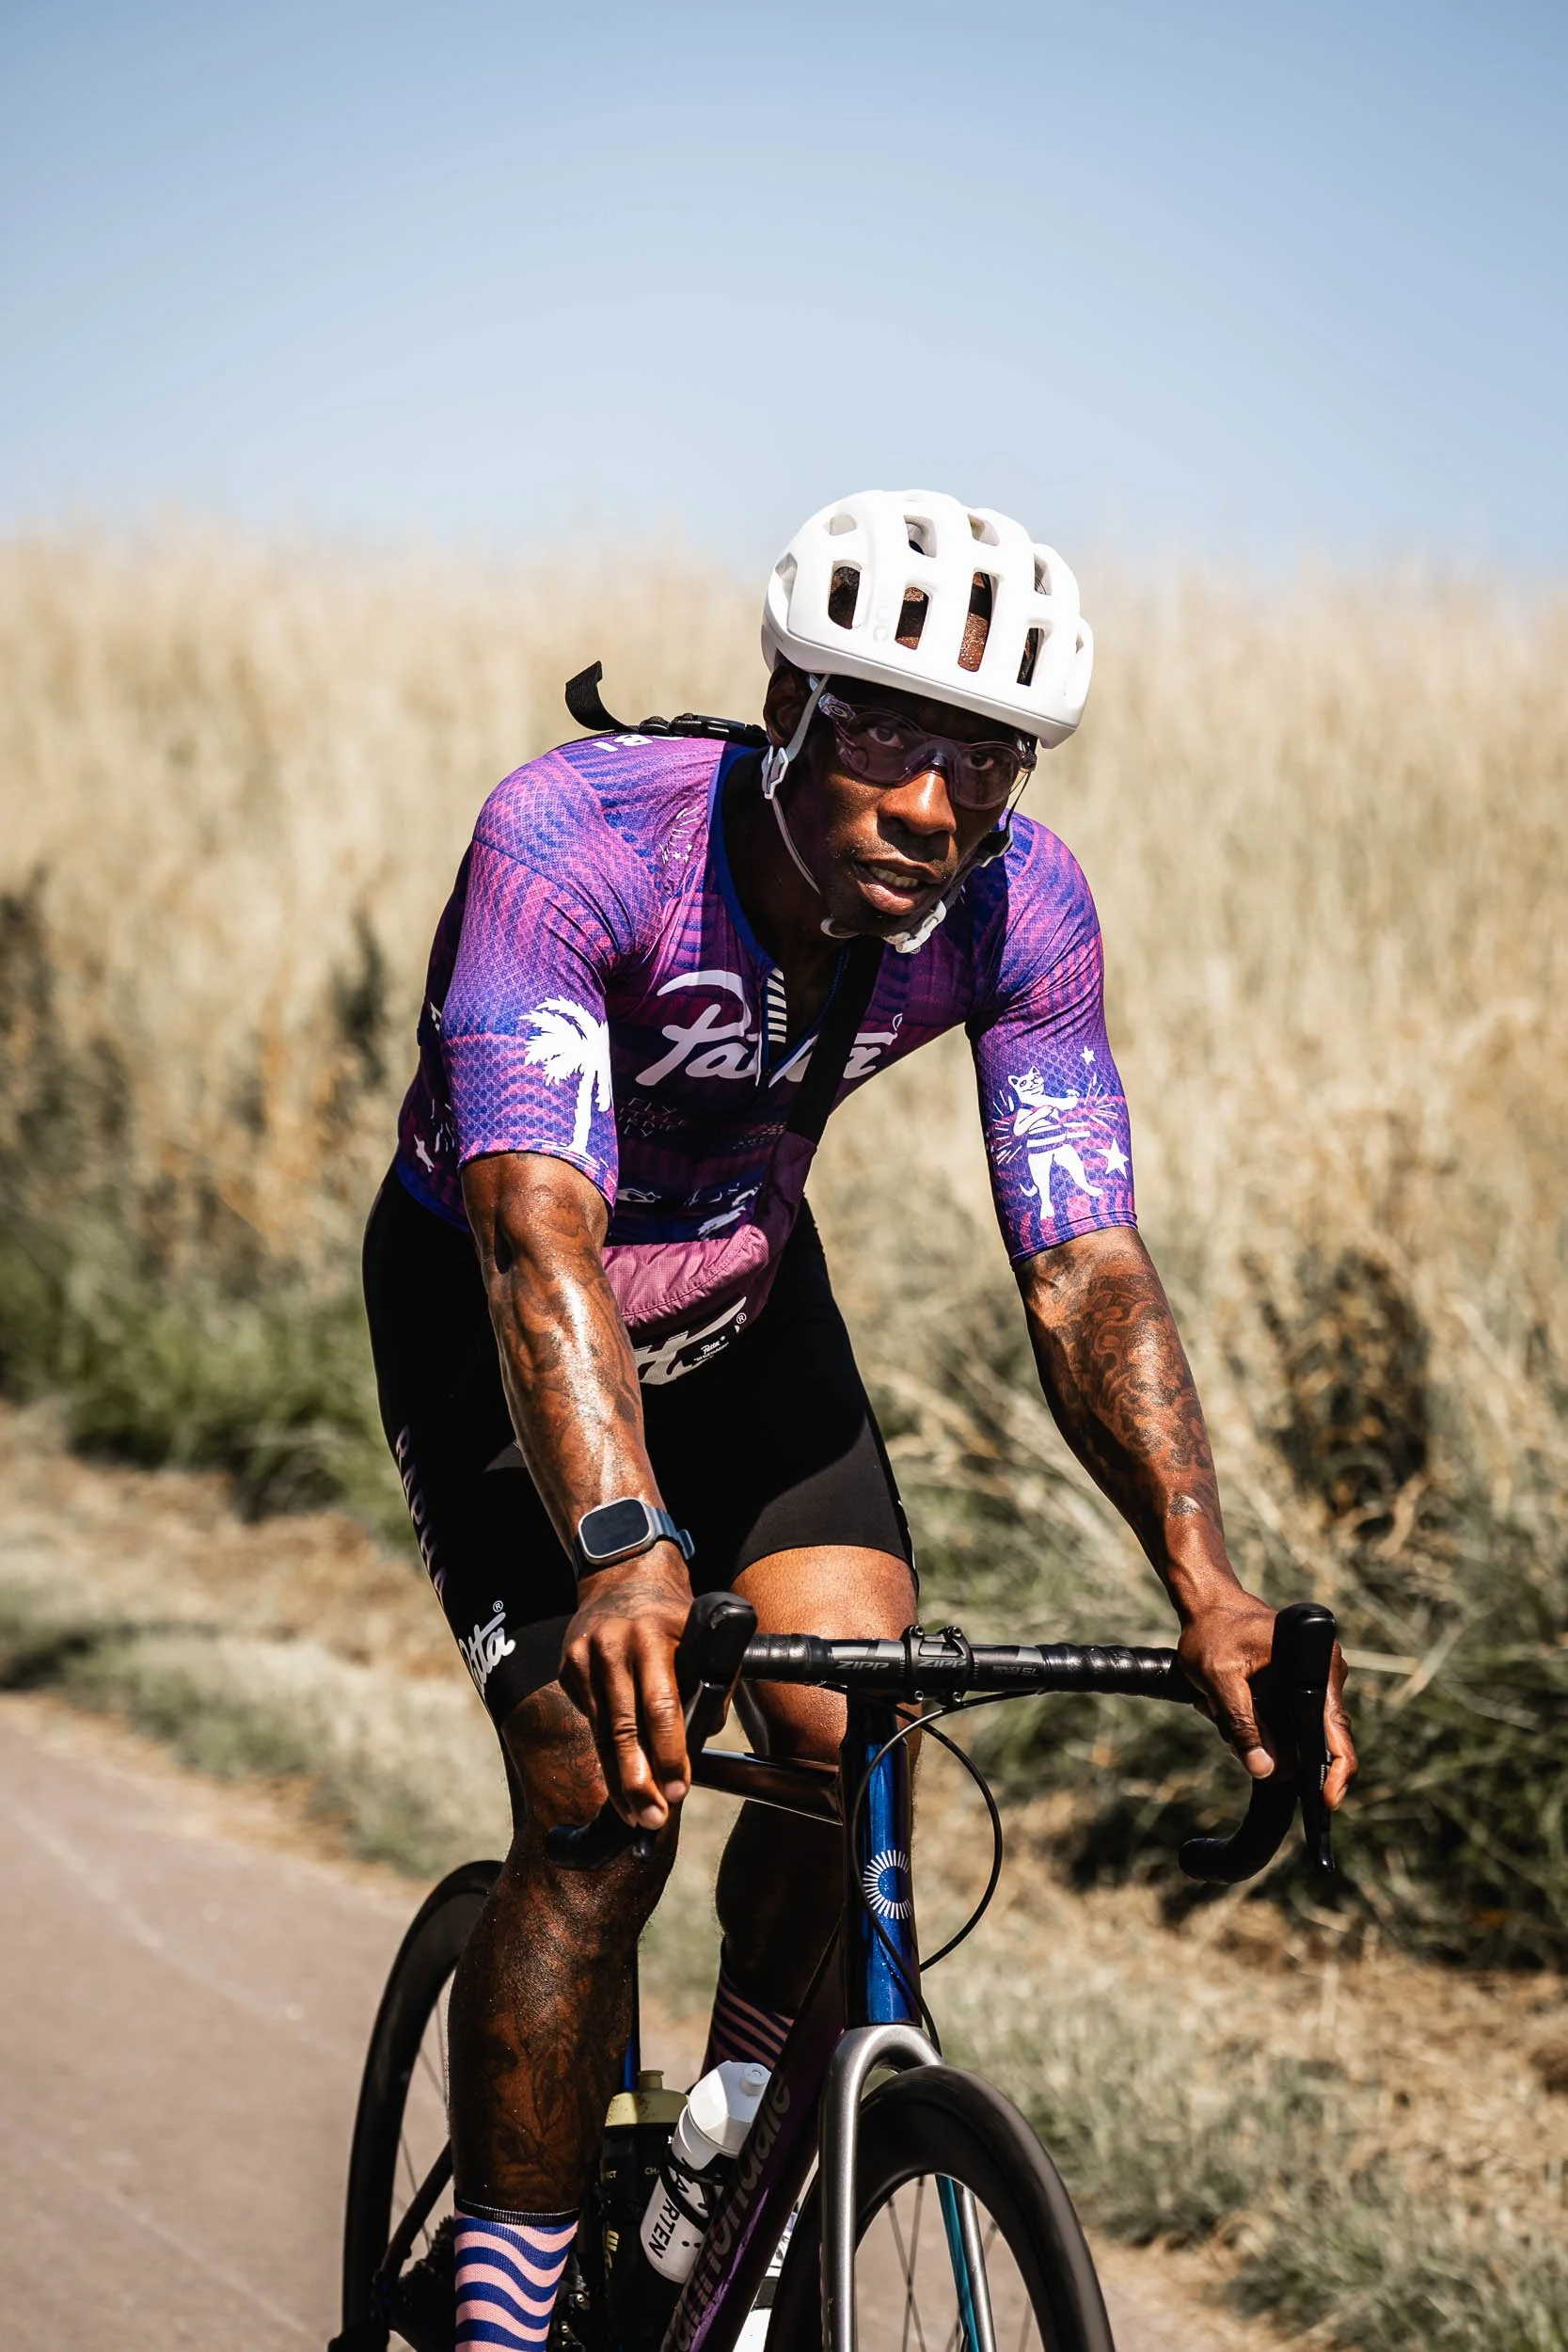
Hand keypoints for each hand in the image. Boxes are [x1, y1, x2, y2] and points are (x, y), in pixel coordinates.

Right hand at [559, 1548, 693, 1831]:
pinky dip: (606, 1752)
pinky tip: (618, 1778)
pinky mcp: (567, 1668)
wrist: (621, 1576)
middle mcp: (612, 1647)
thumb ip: (707, 1686)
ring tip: (635, 1816)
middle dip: (638, 1781)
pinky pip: (592, 1720)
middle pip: (623, 1728)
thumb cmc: (673, 1615)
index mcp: (652, 1637)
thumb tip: (701, 1741)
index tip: (679, 1789)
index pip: (661, 1706)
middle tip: (652, 1820)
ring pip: (602, 1733)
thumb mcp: (700, 1638)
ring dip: (619, 1780)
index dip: (669, 1753)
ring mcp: (583, 1657)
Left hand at [1177, 1586, 1357, 1808]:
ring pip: (1294, 1732)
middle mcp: (1325, 1674)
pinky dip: (1257, 1721)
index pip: (1336, 1730)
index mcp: (1317, 1666)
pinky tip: (1224, 1703)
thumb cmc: (1214, 1632)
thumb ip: (1241, 1724)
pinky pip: (1285, 1719)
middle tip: (1231, 1735)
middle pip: (1313, 1738)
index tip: (1326, 1801)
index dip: (1336, 1771)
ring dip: (1259, 1732)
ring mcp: (1314, 1680)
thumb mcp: (1219, 1679)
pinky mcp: (1298, 1685)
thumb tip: (1265, 1770)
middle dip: (1274, 1748)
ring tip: (1216, 1706)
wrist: (1209, 1604)